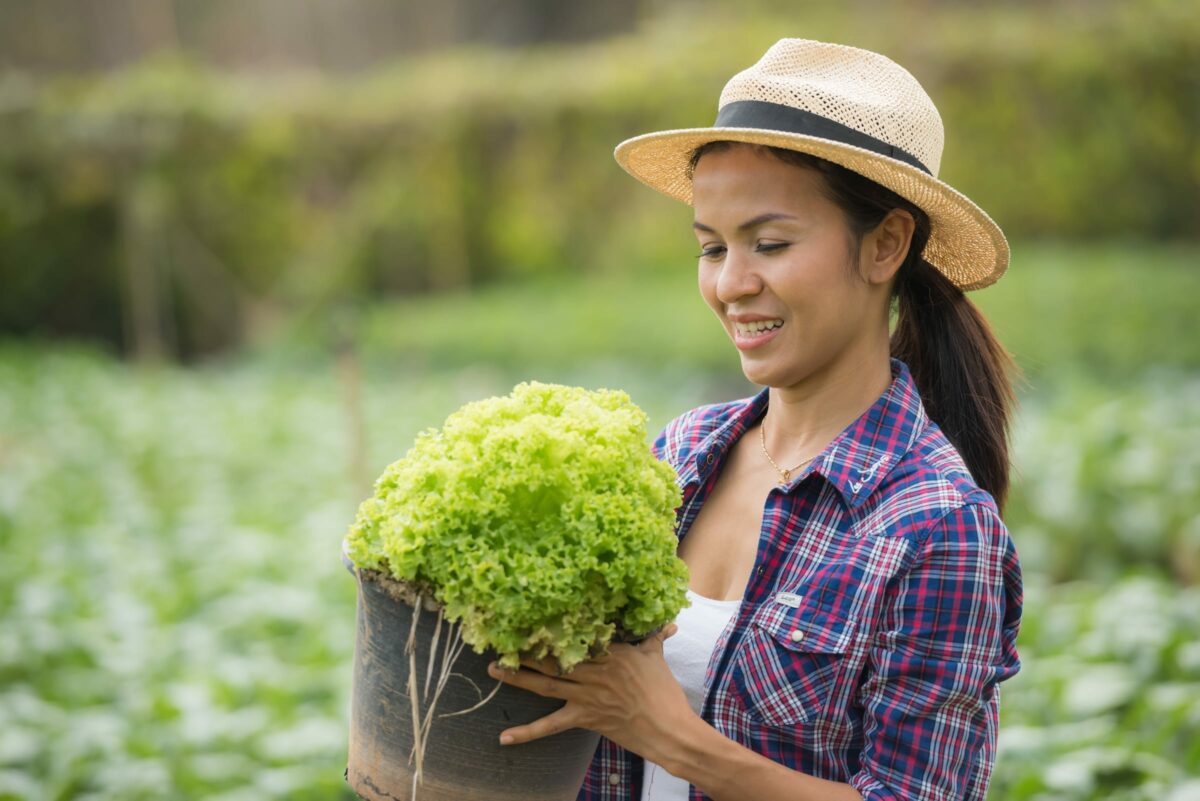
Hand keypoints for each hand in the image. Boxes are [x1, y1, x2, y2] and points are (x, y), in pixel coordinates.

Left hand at [486, 624, 695, 764]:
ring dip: (517, 677)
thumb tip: (667, 623)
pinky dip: (527, 732)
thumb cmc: (664, 692)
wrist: (668, 729)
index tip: (532, 615)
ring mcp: (587, 694)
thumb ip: (654, 639)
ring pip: (546, 683)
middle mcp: (594, 669)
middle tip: (501, 638)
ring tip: (493, 669)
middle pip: (554, 656)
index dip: (554, 626)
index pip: (577, 634)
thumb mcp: (656, 659)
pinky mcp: (584, 718)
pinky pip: (550, 725)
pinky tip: (504, 737)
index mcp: (611, 650)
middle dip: (526, 647)